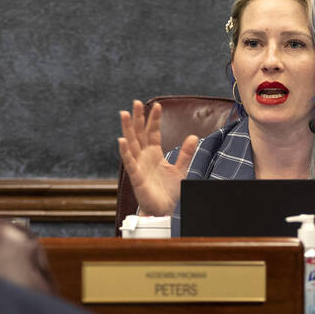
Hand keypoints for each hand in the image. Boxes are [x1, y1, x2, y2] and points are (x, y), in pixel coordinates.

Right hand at [118, 100, 199, 216]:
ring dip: (127, 129)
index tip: (156, 105)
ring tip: (123, 114)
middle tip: (135, 102)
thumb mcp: (181, 170)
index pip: (152, 132)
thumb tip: (193, 136)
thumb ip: (185, 154)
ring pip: (131, 144)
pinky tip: (121, 140)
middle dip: (137, 118)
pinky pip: (129, 162)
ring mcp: (139, 166)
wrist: (165, 210)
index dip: (153, 119)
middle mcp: (144, 157)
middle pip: (139, 134)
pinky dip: (125, 151)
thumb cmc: (169, 192)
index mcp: (154, 154)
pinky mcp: (136, 177)